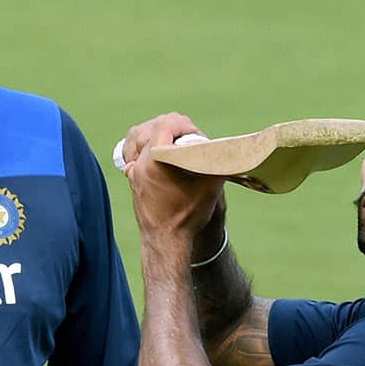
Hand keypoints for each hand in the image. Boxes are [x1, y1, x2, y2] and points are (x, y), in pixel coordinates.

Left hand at [124, 113, 226, 249]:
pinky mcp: (132, 178)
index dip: (182, 124)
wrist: (165, 241)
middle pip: (151, 127)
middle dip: (173, 127)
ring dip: (158, 134)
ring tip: (175, 142)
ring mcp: (133, 171)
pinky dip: (148, 147)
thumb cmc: (187, 216)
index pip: (163, 124)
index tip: (195, 134)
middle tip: (189, 137)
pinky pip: (136, 153)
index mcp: (155, 161)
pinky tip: (161, 154)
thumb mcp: (210, 188)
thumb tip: (232, 150)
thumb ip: (218, 164)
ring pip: (139, 137)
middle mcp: (139, 163)